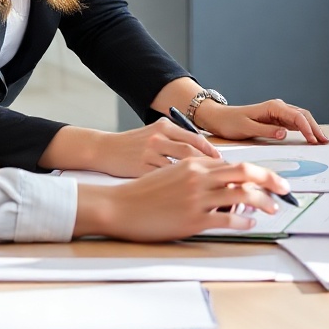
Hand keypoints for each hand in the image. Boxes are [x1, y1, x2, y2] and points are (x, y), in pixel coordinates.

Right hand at [46, 119, 223, 177]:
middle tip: (224, 179)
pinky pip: (165, 183)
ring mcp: (149, 154)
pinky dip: (179, 192)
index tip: (224, 164)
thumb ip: (175, 139)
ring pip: (180, 169)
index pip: (195, 139)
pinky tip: (189, 200)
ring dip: (198, 181)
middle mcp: (159, 138)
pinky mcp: (140, 170)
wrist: (104, 149)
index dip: (211, 152)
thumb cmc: (131, 145)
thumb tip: (202, 151)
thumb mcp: (154, 134)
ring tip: (211, 191)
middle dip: (210, 167)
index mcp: (165, 127)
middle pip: (192, 153)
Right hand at [75, 155, 289, 240]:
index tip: (274, 180)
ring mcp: (196, 199)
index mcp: (195, 164)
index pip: (237, 164)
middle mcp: (199, 177)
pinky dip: (243, 220)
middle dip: (271, 180)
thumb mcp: (174, 174)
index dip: (260, 172)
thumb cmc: (145, 193)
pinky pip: (226, 218)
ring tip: (272, 209)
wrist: (119, 206)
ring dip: (263, 202)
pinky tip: (249, 223)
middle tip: (286, 189)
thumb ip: (199, 174)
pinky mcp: (192, 220)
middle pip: (246, 173)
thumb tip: (224, 180)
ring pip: (241, 195)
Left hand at [173, 93, 326, 144]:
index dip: (307, 128)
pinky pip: (294, 122)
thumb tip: (285, 133)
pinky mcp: (275, 119)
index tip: (313, 140)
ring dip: (312, 128)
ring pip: (300, 118)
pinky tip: (310, 137)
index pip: (296, 116)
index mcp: (273, 107)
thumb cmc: (230, 123)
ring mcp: (277, 112)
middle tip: (324, 141)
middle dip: (315, 127)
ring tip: (321, 140)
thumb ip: (267, 130)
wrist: (219, 118)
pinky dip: (304, 129)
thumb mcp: (247, 128)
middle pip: (303, 115)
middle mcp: (278, 107)